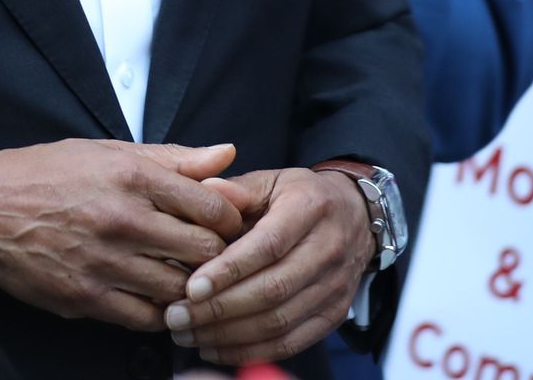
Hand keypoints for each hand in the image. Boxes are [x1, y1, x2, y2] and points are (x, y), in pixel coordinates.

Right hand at [0, 140, 244, 330]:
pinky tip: (156, 298)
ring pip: (178, 288)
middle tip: (210, 254)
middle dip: (215, 254)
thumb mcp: (107, 152)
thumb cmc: (46, 174)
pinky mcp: (86, 297)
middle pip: (204, 250)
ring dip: (188, 286)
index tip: (224, 224)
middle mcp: (122, 219)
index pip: (213, 206)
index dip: (230, 219)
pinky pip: (145, 317)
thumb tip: (227, 155)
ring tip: (184, 277)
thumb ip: (172, 158)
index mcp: (131, 176)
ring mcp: (104, 262)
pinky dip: (159, 312)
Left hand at [166, 168, 370, 365]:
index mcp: (309, 209)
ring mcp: (334, 287)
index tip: (191, 287)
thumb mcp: (271, 181)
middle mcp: (328, 250)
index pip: (268, 245)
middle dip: (219, 309)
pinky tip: (214, 348)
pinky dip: (250, 351)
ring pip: (279, 322)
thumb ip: (237, 190)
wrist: (355, 217)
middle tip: (176, 317)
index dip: (229, 270)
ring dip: (228, 335)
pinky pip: (290, 343)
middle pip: (272, 290)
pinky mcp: (333, 315)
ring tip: (187, 334)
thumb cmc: (300, 198)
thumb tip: (205, 191)